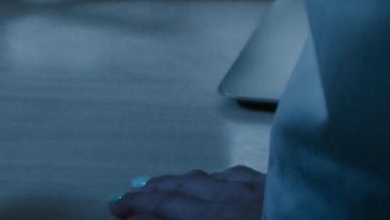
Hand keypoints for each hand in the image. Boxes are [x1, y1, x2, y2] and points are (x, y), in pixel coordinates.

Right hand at [108, 166, 264, 219]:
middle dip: (150, 193)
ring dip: (177, 182)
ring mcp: (251, 188)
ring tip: (159, 186)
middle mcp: (228, 199)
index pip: (164, 207)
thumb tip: (151, 215)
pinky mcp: (272, 185)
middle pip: (179, 189)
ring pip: (204, 177)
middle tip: (128, 197)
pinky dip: (214, 177)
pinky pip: (234, 174)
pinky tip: (211, 178)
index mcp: (213, 219)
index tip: (117, 208)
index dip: (137, 207)